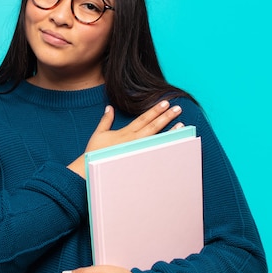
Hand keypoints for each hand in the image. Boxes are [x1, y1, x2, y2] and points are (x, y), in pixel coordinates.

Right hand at [67, 100, 182, 177]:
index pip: (143, 119)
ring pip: (156, 139)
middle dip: (165, 117)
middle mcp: (133, 140)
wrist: (90, 169)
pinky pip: (153, 153)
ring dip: (169, 132)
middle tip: (178, 108)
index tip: (165, 103)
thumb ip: (106, 120)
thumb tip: (109, 108)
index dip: (154, 111)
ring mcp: (136, 151)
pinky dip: (163, 148)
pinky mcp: (137, 160)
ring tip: (181, 124)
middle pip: (152, 126)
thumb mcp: (99, 133)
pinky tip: (173, 145)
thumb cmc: (95, 152)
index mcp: (125, 133)